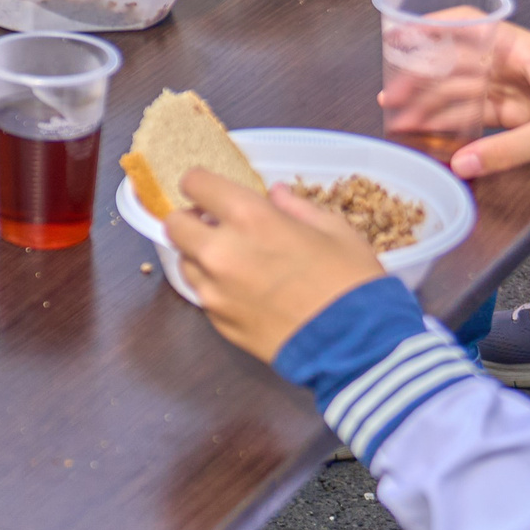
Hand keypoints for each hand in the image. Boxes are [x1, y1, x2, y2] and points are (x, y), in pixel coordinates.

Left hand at [167, 170, 385, 362]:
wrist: (356, 347)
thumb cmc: (351, 281)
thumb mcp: (335, 230)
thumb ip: (296, 207)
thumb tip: (275, 194)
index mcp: (249, 217)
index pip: (195, 183)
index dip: (201, 183)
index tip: (212, 190)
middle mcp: (221, 251)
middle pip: (174, 224)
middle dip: (191, 219)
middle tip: (216, 225)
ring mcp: (215, 290)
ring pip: (183, 261)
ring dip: (200, 255)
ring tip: (233, 260)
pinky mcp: (218, 322)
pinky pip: (203, 294)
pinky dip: (214, 287)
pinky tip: (244, 291)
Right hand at [394, 23, 529, 181]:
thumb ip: (506, 150)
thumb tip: (460, 164)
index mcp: (524, 51)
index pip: (472, 25)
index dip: (434, 27)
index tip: (402, 35)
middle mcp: (513, 64)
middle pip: (458, 62)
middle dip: (422, 76)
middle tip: (392, 92)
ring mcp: (513, 89)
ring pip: (461, 90)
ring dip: (431, 102)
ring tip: (401, 116)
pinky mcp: (515, 114)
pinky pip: (475, 112)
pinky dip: (451, 120)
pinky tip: (428, 129)